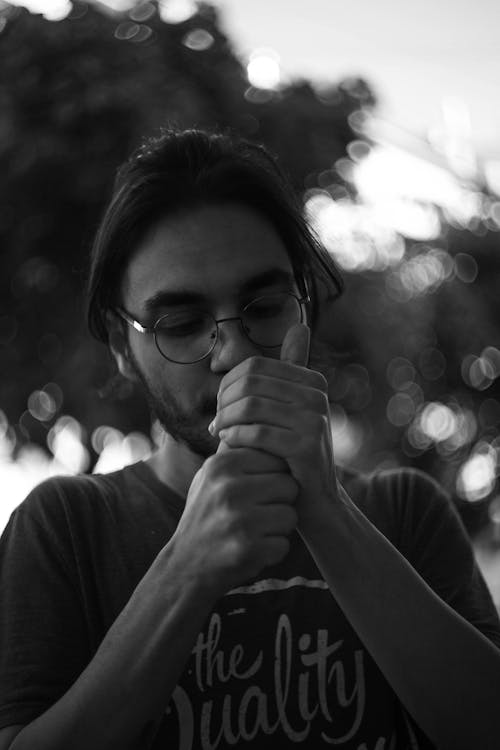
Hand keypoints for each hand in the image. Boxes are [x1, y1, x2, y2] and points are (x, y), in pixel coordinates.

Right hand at [171, 448, 298, 595]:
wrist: (185, 565)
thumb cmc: (206, 514)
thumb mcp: (210, 475)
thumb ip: (236, 450)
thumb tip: (261, 418)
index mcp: (223, 465)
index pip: (278, 460)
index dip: (275, 477)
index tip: (259, 490)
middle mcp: (229, 488)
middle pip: (289, 486)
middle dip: (281, 502)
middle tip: (259, 514)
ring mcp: (238, 519)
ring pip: (291, 516)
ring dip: (279, 528)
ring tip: (255, 531)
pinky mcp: (247, 549)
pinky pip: (284, 545)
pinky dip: (273, 551)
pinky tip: (252, 550)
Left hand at [210, 324, 338, 531]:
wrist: (313, 501)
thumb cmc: (291, 454)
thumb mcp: (290, 410)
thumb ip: (291, 371)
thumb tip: (301, 325)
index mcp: (312, 381)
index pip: (255, 366)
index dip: (229, 384)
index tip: (220, 406)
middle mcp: (318, 395)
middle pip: (251, 383)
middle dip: (225, 402)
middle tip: (215, 422)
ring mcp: (315, 419)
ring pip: (251, 406)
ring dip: (226, 420)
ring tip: (219, 434)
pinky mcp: (307, 444)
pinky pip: (256, 432)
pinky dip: (235, 438)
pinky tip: (229, 447)